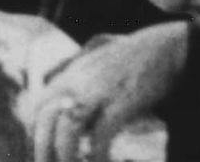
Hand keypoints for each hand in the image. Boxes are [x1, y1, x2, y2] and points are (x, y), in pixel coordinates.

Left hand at [26, 22, 186, 161]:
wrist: (164, 48)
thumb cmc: (130, 61)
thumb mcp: (94, 66)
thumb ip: (75, 83)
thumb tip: (66, 111)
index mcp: (68, 76)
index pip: (36, 109)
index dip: (34, 135)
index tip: (41, 154)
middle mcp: (76, 83)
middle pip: (44, 120)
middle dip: (43, 150)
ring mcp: (97, 93)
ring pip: (67, 130)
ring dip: (65, 156)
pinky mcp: (120, 104)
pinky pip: (99, 137)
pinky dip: (97, 156)